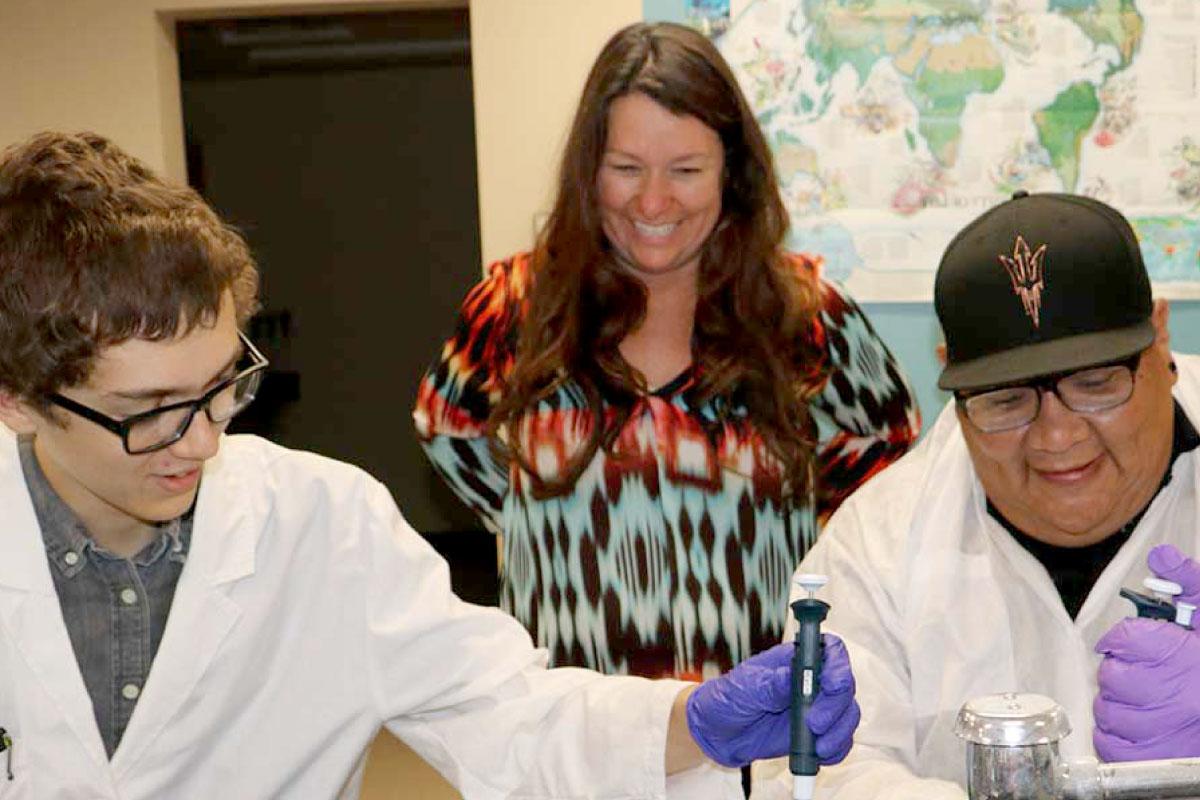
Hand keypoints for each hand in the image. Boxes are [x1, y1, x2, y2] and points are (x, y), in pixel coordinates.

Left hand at [684, 635, 859, 767]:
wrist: (718, 733)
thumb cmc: (728, 699)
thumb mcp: (744, 688)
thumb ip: (769, 684)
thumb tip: (792, 677)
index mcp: (795, 659)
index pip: (830, 650)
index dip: (838, 664)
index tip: (831, 685)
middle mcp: (811, 681)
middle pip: (845, 684)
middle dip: (836, 706)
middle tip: (814, 724)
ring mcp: (816, 707)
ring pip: (847, 714)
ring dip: (839, 732)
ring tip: (817, 747)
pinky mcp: (816, 734)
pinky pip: (840, 740)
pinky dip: (837, 750)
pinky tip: (819, 755)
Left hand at [1093, 545, 1199, 760]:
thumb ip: (1189, 584)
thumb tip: (1162, 555)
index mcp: (1189, 659)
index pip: (1126, 639)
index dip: (1124, 639)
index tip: (1133, 642)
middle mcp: (1178, 698)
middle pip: (1112, 676)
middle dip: (1121, 671)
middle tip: (1145, 673)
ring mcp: (1166, 732)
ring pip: (1107, 710)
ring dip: (1118, 703)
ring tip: (1148, 700)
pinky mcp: (1155, 759)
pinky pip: (1111, 743)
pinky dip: (1117, 735)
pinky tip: (1141, 725)